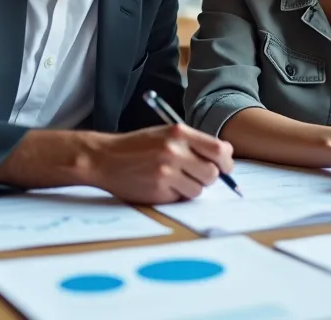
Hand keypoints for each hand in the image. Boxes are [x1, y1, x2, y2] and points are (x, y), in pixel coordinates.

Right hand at [84, 124, 233, 204]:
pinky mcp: (158, 190)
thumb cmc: (137, 146)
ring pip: (198, 189)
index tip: (223, 166)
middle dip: (208, 177)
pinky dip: (176, 195)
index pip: (219, 150)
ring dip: (191, 187)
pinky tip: (161, 185)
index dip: (225, 161)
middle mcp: (174, 150)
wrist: (105, 158)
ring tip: (174, 178)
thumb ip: (194, 142)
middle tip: (194, 174)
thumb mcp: (165, 134)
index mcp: (179, 132)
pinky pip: (181, 198)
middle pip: (212, 173)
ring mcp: (166, 172)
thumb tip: (225, 156)